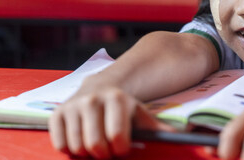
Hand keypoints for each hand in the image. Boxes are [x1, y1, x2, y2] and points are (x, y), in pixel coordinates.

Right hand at [49, 78, 174, 158]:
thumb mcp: (141, 116)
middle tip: (106, 149)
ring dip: (86, 152)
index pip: (117, 138)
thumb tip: (186, 135)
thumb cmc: (122, 110)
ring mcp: (74, 105)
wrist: (97, 89)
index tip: (122, 147)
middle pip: (95, 146)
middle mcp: (93, 99)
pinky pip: (60, 143)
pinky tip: (78, 139)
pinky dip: (68, 147)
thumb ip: (160, 129)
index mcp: (118, 99)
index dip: (120, 149)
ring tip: (94, 142)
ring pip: (77, 146)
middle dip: (103, 153)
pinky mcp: (57, 113)